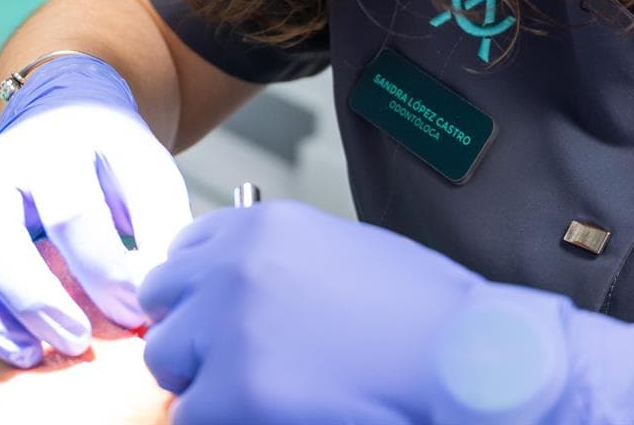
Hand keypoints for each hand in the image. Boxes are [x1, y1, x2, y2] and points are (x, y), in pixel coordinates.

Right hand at [0, 56, 191, 366]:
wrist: (62, 121)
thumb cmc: (107, 160)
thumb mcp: (148, 175)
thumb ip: (161, 229)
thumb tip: (157, 293)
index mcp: (55, 147)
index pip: (71, 212)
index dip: (103, 271)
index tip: (133, 312)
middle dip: (32, 297)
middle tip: (77, 341)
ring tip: (28, 354)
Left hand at [140, 201, 633, 424]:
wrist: (471, 361)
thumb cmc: (426, 317)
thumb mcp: (342, 255)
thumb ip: (274, 266)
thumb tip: (230, 295)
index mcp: (261, 227)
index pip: (183, 250)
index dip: (198, 290)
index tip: (213, 314)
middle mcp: (233, 267)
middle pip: (162, 302)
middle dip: (191, 334)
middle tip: (233, 365)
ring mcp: (228, 327)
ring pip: (169, 364)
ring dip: (205, 383)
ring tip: (264, 394)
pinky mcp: (233, 389)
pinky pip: (193, 414)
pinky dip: (225, 418)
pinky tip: (273, 413)